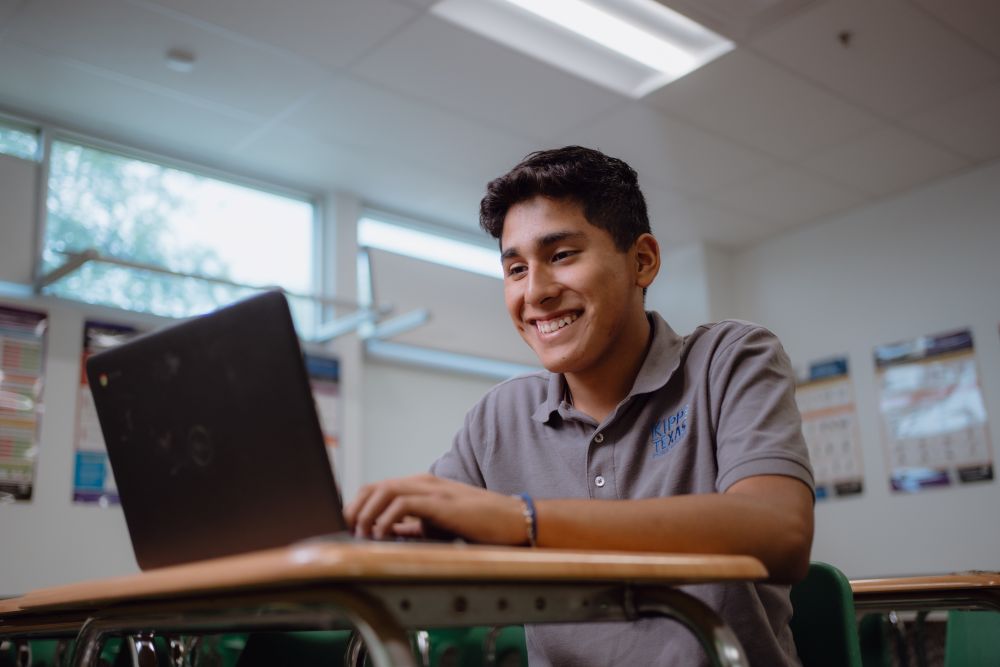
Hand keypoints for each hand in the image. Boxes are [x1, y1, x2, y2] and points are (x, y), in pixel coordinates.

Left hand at [343, 474, 527, 544]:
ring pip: (385, 490)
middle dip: (355, 507)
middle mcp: (423, 483)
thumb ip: (413, 526)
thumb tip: (387, 534)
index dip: (358, 505)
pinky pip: (404, 503)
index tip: (349, 526)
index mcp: (421, 486)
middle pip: (375, 486)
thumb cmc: (479, 524)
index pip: (378, 488)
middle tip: (349, 530)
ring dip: (367, 512)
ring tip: (362, 533)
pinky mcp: (440, 502)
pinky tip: (384, 533)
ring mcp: (432, 490)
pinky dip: (387, 518)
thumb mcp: (437, 525)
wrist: (512, 520)